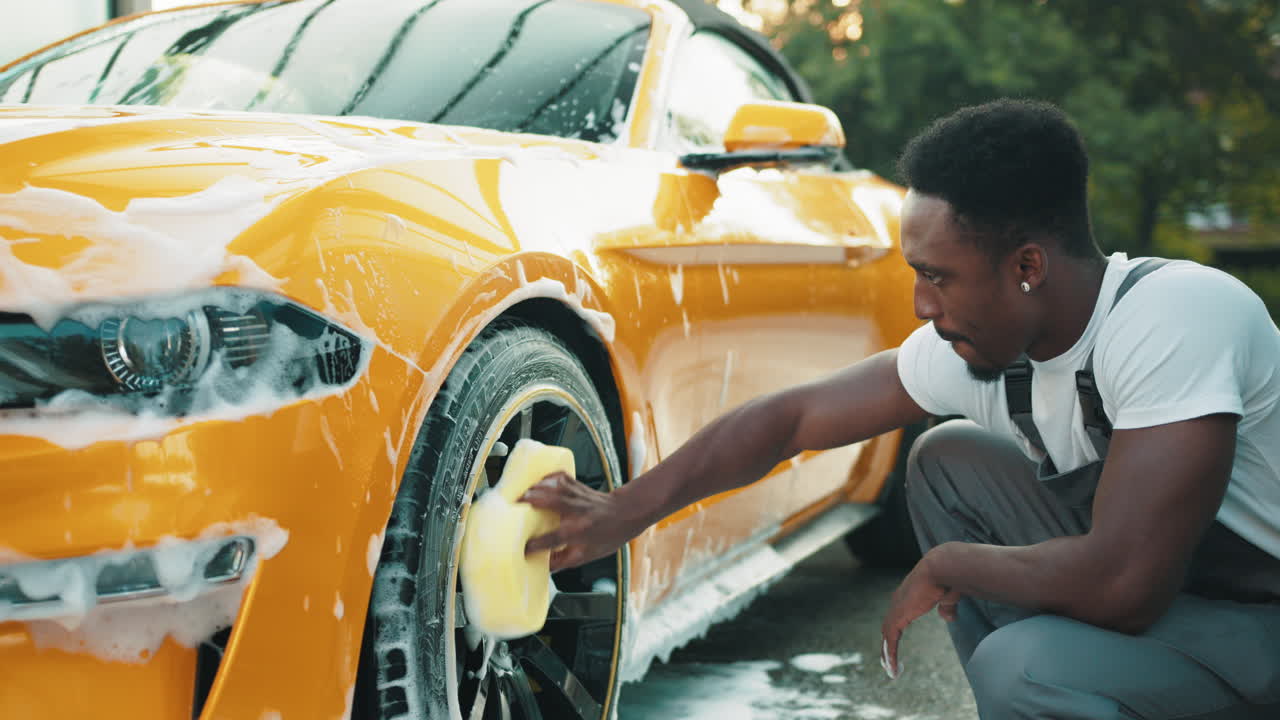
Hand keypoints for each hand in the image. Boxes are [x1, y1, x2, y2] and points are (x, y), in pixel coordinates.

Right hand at [521, 472, 639, 570]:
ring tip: (521, 492)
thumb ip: (564, 561)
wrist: (627, 513)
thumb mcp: (588, 554)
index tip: (523, 548)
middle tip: (513, 505)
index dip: (537, 544)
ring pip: (556, 487)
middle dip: (532, 501)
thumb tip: (544, 566)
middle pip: (553, 502)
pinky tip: (539, 480)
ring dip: (537, 488)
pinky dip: (549, 476)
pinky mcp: (579, 486)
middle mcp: (579, 512)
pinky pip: (563, 477)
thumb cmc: (609, 535)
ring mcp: (579, 496)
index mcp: (580, 531)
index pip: (555, 538)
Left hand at [880, 555, 960, 679]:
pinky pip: (890, 639)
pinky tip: (892, 667)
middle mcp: (898, 600)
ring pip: (887, 635)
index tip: (895, 643)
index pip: (897, 616)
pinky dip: (890, 654)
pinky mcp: (898, 615)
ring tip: (890, 670)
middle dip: (887, 645)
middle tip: (888, 661)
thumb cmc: (949, 577)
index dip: (895, 631)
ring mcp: (896, 607)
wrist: (944, 568)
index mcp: (909, 594)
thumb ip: (947, 607)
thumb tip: (947, 618)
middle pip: (888, 626)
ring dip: (887, 653)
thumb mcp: (949, 596)